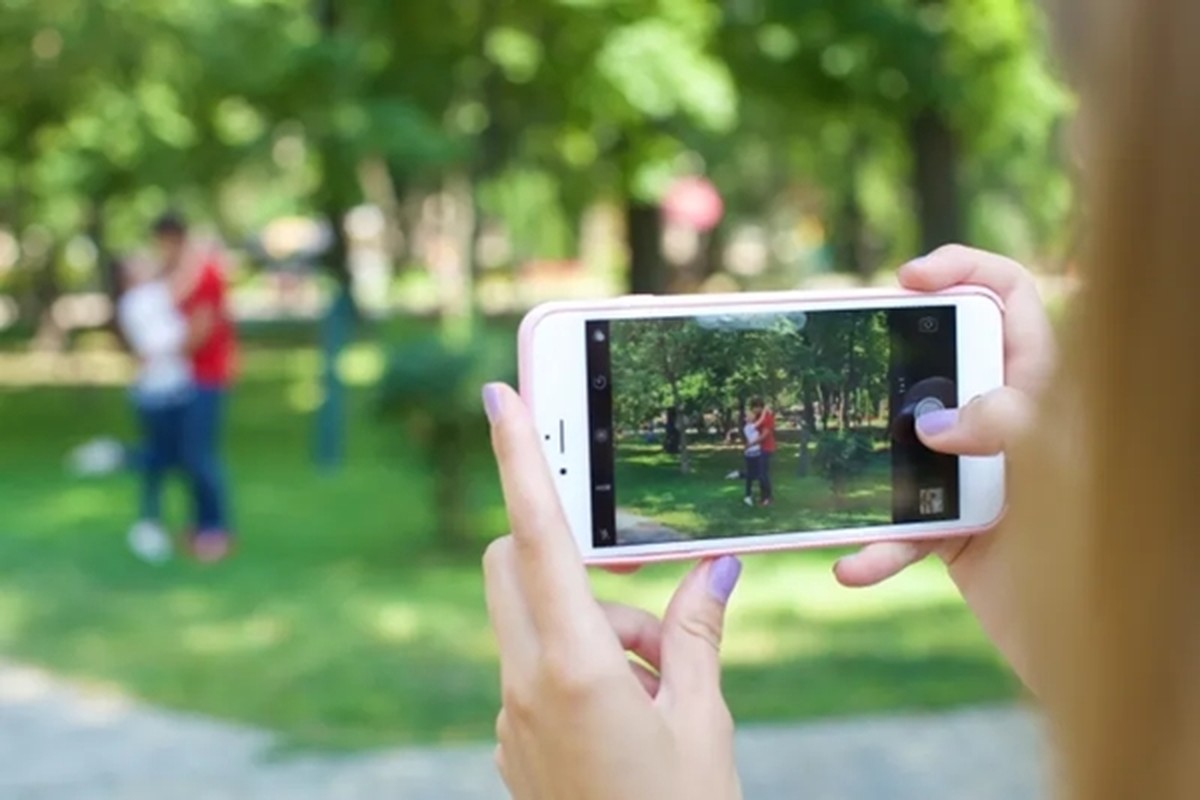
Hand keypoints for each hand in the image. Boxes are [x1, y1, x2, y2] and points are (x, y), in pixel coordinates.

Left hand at [481, 383, 743, 799]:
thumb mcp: (701, 723)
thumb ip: (695, 634)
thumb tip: (717, 567)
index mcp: (569, 671)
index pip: (535, 537)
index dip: (518, 459)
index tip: (497, 395)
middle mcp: (522, 687)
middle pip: (515, 569)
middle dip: (568, 556)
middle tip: (644, 608)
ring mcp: (509, 719)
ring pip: (534, 623)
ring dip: (595, 628)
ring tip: (663, 690)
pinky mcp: (514, 742)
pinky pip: (537, 671)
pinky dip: (583, 667)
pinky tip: (637, 719)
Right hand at [834, 245, 1054, 683]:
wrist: (1097, 648)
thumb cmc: (1103, 545)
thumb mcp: (1062, 465)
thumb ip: (1007, 422)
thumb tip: (932, 426)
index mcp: (1045, 385)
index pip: (1011, 297)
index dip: (963, 271)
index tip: (907, 281)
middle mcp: (1007, 421)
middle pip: (938, 363)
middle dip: (893, 366)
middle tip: (854, 372)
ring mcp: (976, 473)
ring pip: (903, 446)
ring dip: (866, 467)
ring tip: (830, 476)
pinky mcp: (953, 528)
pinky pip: (899, 528)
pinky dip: (875, 550)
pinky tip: (853, 567)